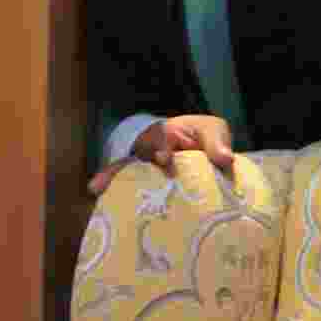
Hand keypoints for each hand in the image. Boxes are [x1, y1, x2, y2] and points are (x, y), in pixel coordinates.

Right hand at [87, 114, 234, 196]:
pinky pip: (124, 180)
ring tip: (97, 186)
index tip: (164, 159)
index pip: (163, 137)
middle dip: (131, 164)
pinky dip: (110, 183)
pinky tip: (95, 190)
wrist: (199, 149)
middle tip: (129, 179)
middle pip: (138, 153)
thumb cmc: (205, 137)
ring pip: (127, 168)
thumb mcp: (212, 131)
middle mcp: (152, 146)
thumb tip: (225, 159)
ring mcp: (146, 163)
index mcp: (170, 133)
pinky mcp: (144, 179)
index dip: (162, 147)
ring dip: (113, 176)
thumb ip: (217, 142)